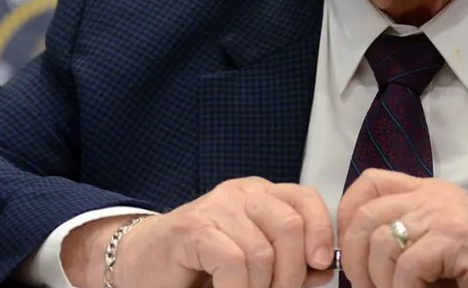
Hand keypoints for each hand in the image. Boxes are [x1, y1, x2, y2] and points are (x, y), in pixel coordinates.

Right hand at [112, 177, 334, 287]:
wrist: (141, 265)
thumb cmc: (199, 265)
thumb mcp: (254, 265)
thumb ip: (291, 265)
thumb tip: (325, 269)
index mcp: (260, 195)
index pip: (306, 199)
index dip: (321, 231)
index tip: (319, 264)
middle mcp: (240, 194)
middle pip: (290, 227)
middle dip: (290, 274)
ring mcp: (215, 207)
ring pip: (263, 252)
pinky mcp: (192, 229)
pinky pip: (233, 263)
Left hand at [337, 169, 467, 287]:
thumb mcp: (438, 238)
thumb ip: (405, 235)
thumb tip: (355, 259)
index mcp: (424, 190)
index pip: (370, 182)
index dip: (346, 214)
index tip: (348, 249)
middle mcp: (431, 195)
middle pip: (366, 214)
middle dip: (355, 257)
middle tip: (365, 286)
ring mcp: (444, 214)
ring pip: (383, 241)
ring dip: (378, 280)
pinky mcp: (456, 238)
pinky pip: (409, 265)